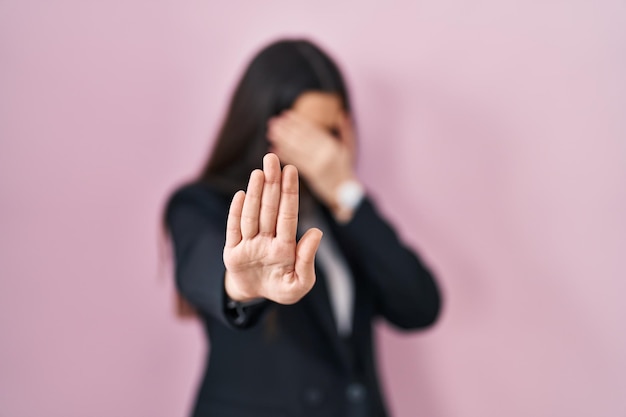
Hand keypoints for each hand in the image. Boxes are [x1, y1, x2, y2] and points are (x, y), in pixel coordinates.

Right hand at [223, 153, 322, 303]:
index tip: (290, 170)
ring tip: (259, 172)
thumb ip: (307, 260)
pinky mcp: (232, 253)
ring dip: (255, 194)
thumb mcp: (299, 284)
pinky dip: (236, 214)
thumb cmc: (281, 288)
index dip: (289, 193)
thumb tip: (316, 233)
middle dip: (271, 184)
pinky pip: (233, 230)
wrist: (255, 296)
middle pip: (269, 209)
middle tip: (272, 158)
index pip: (288, 215)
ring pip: (252, 216)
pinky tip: (241, 195)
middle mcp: (267, 240)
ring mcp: (249, 245)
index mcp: (285, 246)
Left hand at [267, 111, 357, 211]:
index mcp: (333, 145)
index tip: (287, 114)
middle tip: (273, 122)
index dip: (298, 121)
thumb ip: (346, 132)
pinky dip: (285, 155)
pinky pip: (296, 163)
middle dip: (286, 129)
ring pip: (297, 149)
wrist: (349, 194)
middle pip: (302, 138)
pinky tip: (274, 149)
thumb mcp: (350, 150)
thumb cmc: (347, 173)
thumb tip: (342, 115)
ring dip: (282, 140)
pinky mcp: (312, 176)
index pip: (312, 130)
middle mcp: (325, 153)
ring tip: (271, 132)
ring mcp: (318, 164)